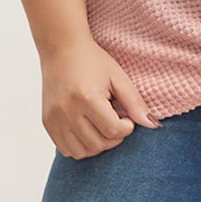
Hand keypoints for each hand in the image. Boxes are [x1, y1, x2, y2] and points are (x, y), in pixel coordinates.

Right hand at [40, 38, 162, 158]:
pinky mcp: (47, 123)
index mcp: (86, 98)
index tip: (126, 116)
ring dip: (98, 145)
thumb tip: (153, 124)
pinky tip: (87, 129)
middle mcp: (67, 111)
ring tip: (101, 125)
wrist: (61, 49)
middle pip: (98, 144)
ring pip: (82, 152)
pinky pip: (67, 150)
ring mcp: (54, 119)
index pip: (113, 130)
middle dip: (113, 137)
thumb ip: (135, 102)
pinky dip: (80, 146)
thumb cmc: (92, 61)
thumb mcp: (118, 76)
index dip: (126, 127)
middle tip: (115, 120)